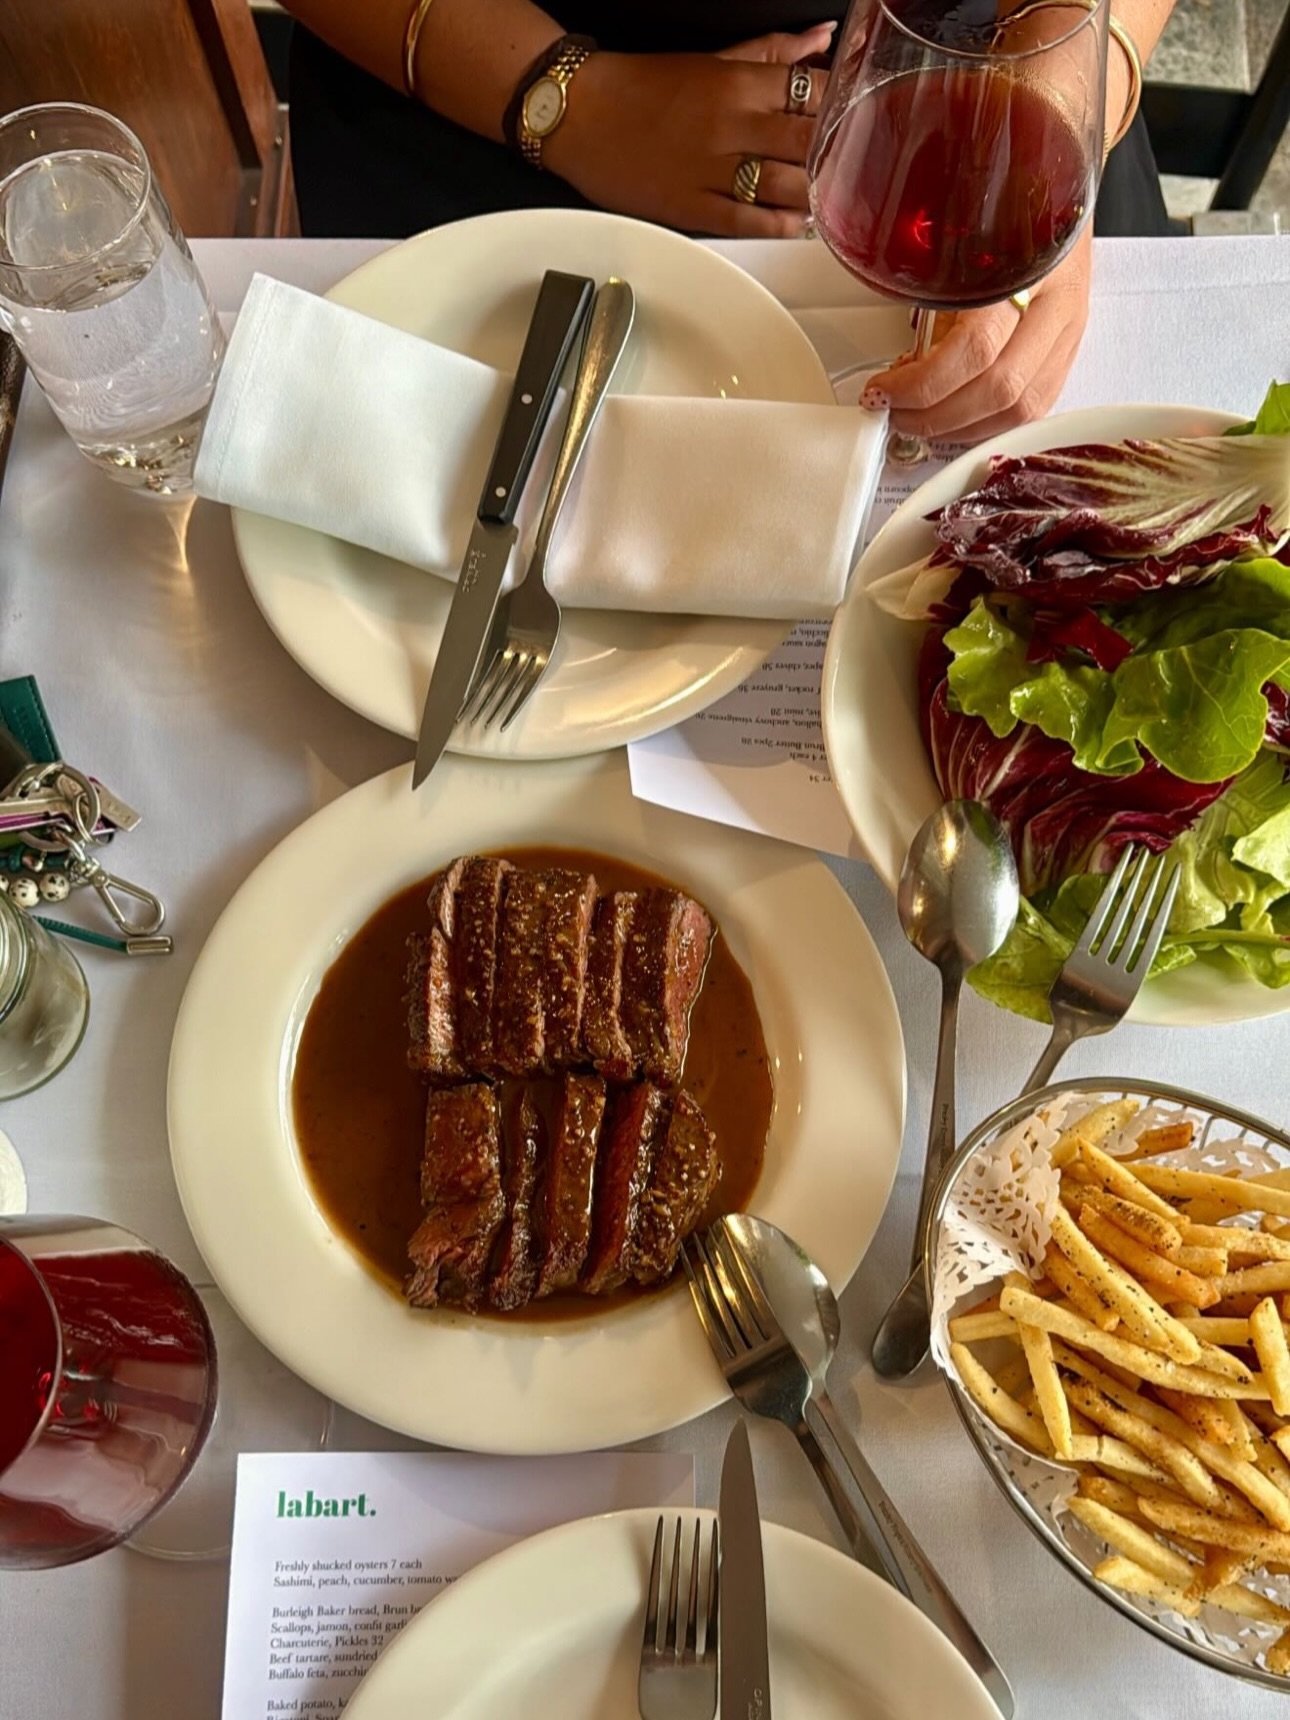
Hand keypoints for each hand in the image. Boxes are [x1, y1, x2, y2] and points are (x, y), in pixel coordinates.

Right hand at [546, 24, 834, 238]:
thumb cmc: (641, 86)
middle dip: (833, 155)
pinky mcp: (692, 208)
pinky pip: (748, 222)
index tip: (852, 116)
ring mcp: (712, 172)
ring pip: (783, 187)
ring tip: (829, 196)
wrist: (580, 116)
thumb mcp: (712, 58)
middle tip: (850, 164)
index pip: (811, 93)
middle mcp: (730, 128)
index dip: (839, 107)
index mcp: (737, 83)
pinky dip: (779, 225)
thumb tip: (820, 40)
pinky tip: (798, 224)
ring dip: (813, 194)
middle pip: (805, 144)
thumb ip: (771, 53)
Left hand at [863, 225, 1092, 441]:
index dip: (922, 383)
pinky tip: (957, 420)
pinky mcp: (1070, 352)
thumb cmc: (1006, 209)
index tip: (884, 390)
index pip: (976, 347)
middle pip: (1000, 389)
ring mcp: (1071, 331)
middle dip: (935, 416)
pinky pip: (1034, 408)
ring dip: (961, 428)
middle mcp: (1059, 303)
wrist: (1058, 191)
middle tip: (894, 411)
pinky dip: (989, 424)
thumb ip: (934, 293)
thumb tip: (903, 360)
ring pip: (1020, 409)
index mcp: (1029, 265)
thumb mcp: (960, 238)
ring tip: (920, 419)